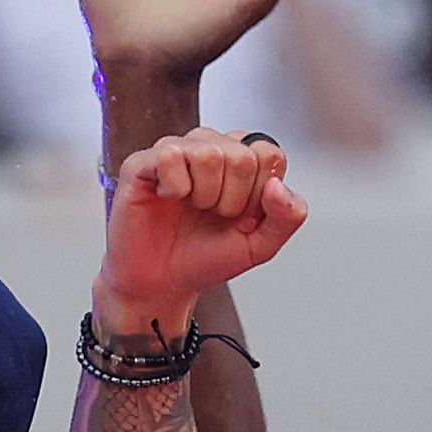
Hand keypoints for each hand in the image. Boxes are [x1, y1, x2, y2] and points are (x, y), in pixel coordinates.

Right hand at [95, 128, 306, 335]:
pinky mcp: (143, 162)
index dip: (259, 194)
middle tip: (213, 216)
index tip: (242, 216)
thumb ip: (288, 216)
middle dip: (233, 201)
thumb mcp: (261, 245)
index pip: (269, 154)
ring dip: (205, 196)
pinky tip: (168, 198)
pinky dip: (174, 188)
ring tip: (192, 208)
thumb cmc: (205, 257)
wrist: (163, 284)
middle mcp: (210, 148)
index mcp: (240, 160)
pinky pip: (170, 156)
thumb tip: (277, 186)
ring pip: (209, 154)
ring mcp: (177, 151)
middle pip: (242, 157)